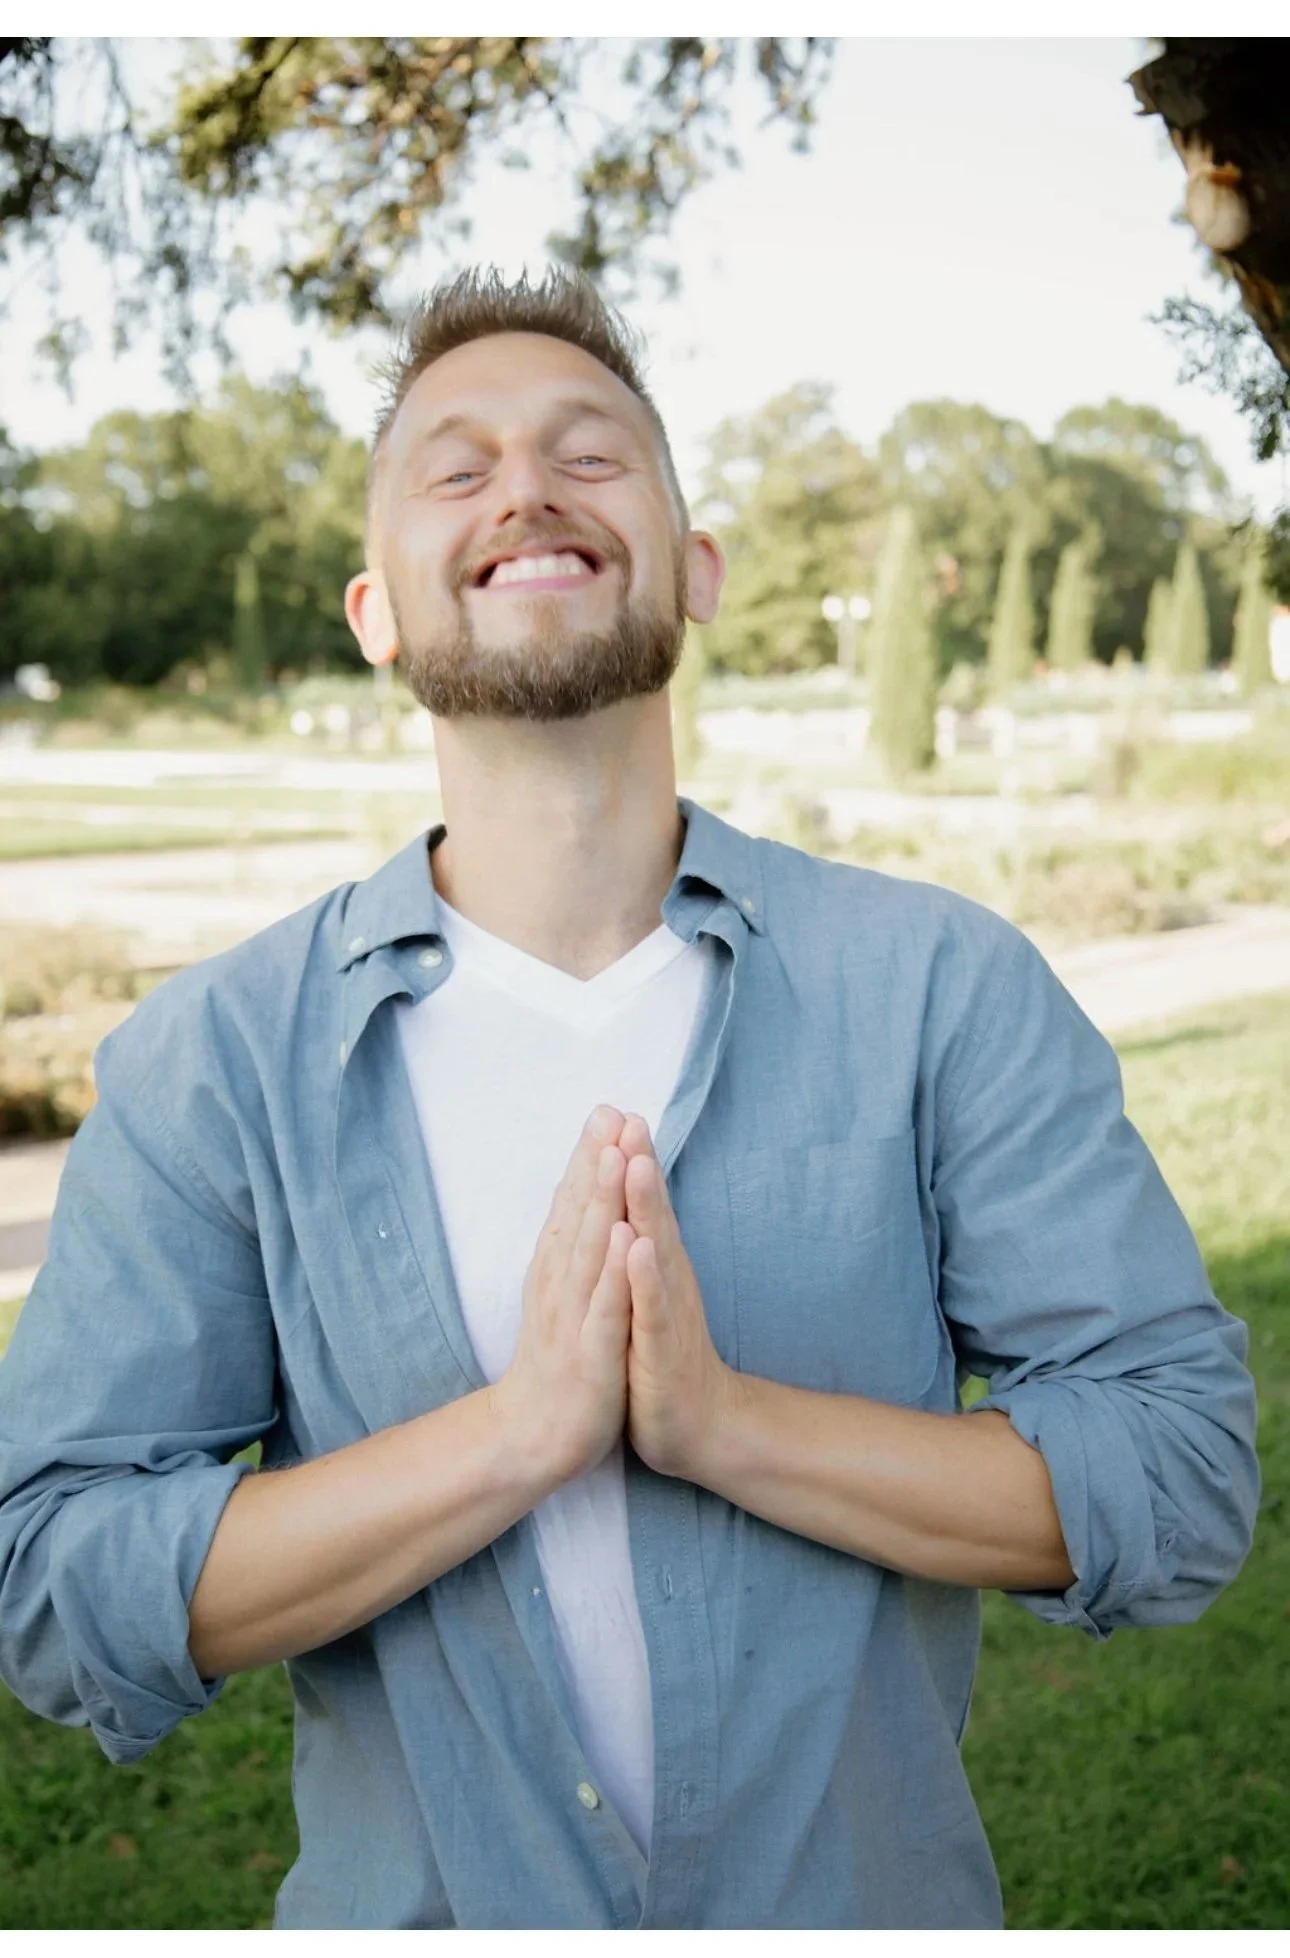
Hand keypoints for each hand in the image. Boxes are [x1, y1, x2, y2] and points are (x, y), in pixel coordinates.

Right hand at [491, 1105, 633, 1483]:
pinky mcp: (592, 1353)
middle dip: (597, 1162)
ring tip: (617, 1156)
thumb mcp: (561, 1292)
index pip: (572, 1202)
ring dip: (603, 1202)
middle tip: (610, 1114)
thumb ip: (571, 1245)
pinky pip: (607, 1307)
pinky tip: (630, 1240)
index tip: (605, 1108)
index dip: (588, 1156)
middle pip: (580, 1214)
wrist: (535, 1433)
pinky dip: (618, 1272)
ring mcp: (574, 1316)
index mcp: (556, 1268)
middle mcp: (560, 1283)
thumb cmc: (556, 1357)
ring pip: (591, 1251)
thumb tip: (578, 1195)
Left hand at [617, 1115, 741, 1480]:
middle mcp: (665, 1278)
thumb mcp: (648, 1293)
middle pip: (651, 1212)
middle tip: (630, 1116)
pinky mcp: (662, 1348)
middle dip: (638, 1163)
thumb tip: (626, 1200)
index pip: (640, 1203)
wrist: (699, 1425)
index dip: (627, 1157)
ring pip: (654, 1249)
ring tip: (636, 1162)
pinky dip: (645, 1278)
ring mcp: (667, 1311)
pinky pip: (653, 1308)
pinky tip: (639, 1248)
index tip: (612, 1110)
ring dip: (646, 1206)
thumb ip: (641, 1244)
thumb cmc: (663, 1354)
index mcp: (654, 1264)